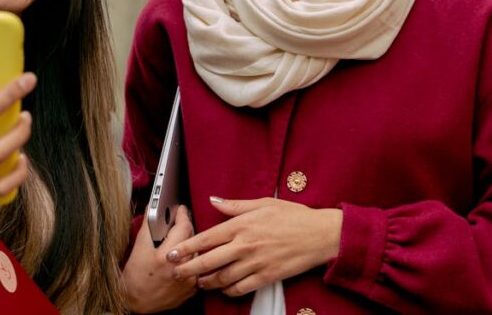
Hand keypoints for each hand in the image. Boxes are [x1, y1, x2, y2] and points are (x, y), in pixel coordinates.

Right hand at [122, 206, 197, 312]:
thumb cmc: (134, 278)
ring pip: (197, 252)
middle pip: (193, 238)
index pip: (184, 227)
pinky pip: (197, 267)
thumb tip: (153, 208)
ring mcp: (189, 280)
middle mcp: (181, 269)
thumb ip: (148, 225)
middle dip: (185, 229)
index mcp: (166, 257)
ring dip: (189, 245)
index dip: (182, 215)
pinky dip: (190, 260)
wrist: (135, 304)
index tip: (180, 209)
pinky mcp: (193, 289)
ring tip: (176, 245)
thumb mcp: (138, 248)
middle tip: (175, 225)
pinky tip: (180, 260)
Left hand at [168, 197, 341, 296]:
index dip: (186, 247)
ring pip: (222, 278)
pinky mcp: (267, 277)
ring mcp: (256, 263)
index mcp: (242, 225)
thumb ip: (235, 205)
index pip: (206, 238)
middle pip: (209, 261)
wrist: (320, 235)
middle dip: (188, 269)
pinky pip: (241, 288)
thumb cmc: (293, 216)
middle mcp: (245, 245)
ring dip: (207, 282)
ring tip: (197, 282)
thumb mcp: (263, 203)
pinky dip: (228, 291)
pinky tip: (223, 289)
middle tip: (176, 273)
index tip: (171, 253)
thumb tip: (213, 200)